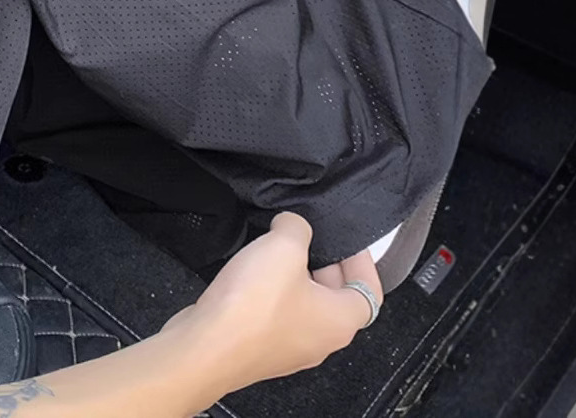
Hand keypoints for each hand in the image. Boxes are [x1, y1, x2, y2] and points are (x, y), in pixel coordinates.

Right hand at [163, 213, 383, 398]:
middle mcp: (320, 341)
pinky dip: (270, 293)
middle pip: (336, 298)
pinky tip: (250, 275)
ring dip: (295, 278)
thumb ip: (296, 227)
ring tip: (275, 252)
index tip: (348, 240)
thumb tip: (293, 226)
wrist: (205, 346)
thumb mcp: (282, 246)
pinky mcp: (260, 348)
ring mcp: (289, 348)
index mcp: (340, 321)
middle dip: (324, 264)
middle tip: (307, 239)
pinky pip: (276, 315)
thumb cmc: (252, 306)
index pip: (370, 291)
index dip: (361, 260)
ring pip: (304, 306)